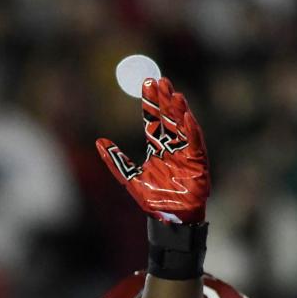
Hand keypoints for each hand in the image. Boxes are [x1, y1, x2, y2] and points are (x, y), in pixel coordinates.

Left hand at [96, 77, 209, 223]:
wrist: (169, 218)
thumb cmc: (153, 199)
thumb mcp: (129, 178)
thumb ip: (115, 160)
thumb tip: (99, 142)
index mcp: (158, 147)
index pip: (153, 119)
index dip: (150, 102)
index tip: (147, 83)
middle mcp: (173, 146)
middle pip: (168, 117)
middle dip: (164, 99)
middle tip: (159, 80)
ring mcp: (186, 152)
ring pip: (182, 126)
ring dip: (178, 110)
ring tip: (173, 93)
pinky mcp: (197, 162)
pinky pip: (195, 142)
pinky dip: (191, 129)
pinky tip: (186, 115)